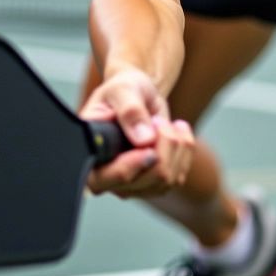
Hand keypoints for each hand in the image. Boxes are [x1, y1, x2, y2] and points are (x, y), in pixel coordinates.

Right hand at [79, 67, 194, 198]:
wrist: (137, 95)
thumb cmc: (123, 91)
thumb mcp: (122, 90)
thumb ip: (130, 111)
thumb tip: (144, 140)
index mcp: (91, 155)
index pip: (105, 178)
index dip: (130, 166)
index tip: (149, 148)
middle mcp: (108, 178)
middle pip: (147, 179)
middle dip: (163, 144)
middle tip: (159, 120)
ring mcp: (131, 185)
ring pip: (166, 179)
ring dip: (176, 145)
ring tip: (167, 123)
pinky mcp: (153, 184)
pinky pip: (178, 176)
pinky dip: (185, 150)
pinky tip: (177, 132)